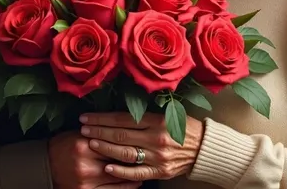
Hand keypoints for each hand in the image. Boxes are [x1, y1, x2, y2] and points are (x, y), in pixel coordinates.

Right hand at [48, 130, 143, 188]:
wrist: (45, 165)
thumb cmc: (64, 146)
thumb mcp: (79, 134)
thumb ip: (99, 132)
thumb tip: (124, 129)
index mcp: (84, 144)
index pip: (113, 141)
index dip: (129, 141)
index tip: (143, 139)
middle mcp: (85, 163)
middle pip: (117, 160)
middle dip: (134, 157)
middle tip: (149, 154)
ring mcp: (86, 180)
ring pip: (117, 177)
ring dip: (133, 174)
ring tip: (145, 170)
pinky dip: (125, 188)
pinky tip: (135, 183)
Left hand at [80, 112, 204, 182]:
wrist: (204, 148)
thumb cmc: (184, 126)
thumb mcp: (167, 114)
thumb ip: (145, 114)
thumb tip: (117, 113)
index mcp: (156, 121)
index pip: (123, 119)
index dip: (102, 118)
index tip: (87, 117)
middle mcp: (155, 138)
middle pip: (120, 135)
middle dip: (98, 131)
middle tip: (82, 128)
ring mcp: (157, 157)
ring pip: (125, 153)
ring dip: (105, 148)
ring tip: (90, 143)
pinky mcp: (160, 172)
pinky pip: (137, 173)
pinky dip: (121, 171)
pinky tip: (107, 168)